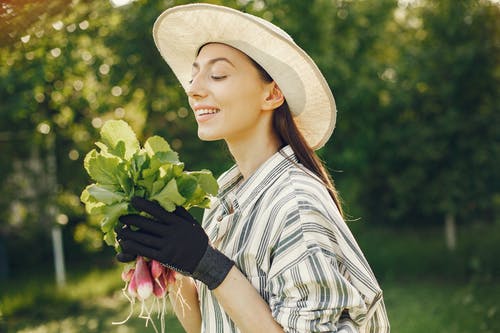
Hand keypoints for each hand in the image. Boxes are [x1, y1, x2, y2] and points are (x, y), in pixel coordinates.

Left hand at [116, 197, 233, 289]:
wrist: (206, 261)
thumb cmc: (198, 240)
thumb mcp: (192, 223)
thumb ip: (180, 212)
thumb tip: (167, 200)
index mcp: (178, 222)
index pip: (158, 210)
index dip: (144, 204)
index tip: (132, 199)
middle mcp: (172, 233)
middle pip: (147, 224)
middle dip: (131, 219)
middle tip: (120, 216)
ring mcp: (168, 246)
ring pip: (143, 238)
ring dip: (128, 234)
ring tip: (118, 230)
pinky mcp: (164, 258)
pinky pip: (144, 251)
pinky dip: (133, 247)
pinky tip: (125, 243)